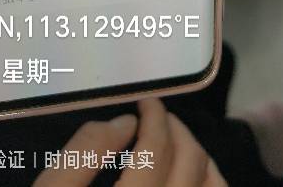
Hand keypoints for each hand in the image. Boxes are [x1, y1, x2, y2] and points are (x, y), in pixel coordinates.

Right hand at [34, 98, 225, 184]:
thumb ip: (81, 157)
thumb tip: (124, 122)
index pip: (157, 149)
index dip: (155, 116)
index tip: (144, 103)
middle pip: (190, 164)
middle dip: (178, 130)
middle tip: (157, 119)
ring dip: (201, 157)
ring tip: (177, 145)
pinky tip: (196, 180)